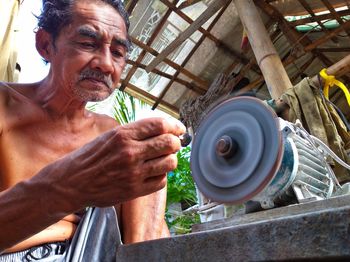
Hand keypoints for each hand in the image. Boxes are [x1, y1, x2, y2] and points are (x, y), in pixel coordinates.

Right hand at [34, 117, 185, 211]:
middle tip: (173, 144)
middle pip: (169, 143)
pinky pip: (161, 181)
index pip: (159, 124)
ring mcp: (134, 173)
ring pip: (170, 162)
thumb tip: (161, 129)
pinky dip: (161, 175)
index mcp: (123, 134)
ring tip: (164, 158)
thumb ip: (135, 132)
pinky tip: (154, 172)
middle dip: (175, 142)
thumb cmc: (90, 157)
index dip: (174, 125)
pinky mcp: (134, 190)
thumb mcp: (109, 136)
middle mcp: (130, 152)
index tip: (179, 128)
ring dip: (170, 159)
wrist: (72, 182)